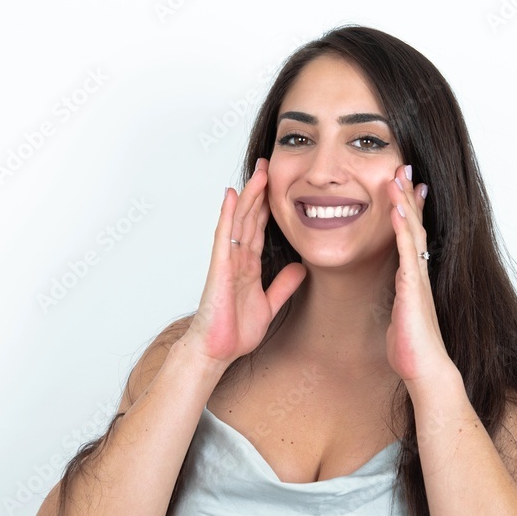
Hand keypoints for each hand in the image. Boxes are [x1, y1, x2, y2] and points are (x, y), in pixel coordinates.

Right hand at [185, 158, 306, 364]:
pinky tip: (231, 196)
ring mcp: (227, 260)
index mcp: (249, 265)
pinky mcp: (220, 267)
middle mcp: (238, 258)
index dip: (269, 206)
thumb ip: (283, 285)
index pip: (260, 228)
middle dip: (260, 191)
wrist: (217, 350)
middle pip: (250, 217)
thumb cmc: (234, 331)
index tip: (279, 185)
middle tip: (269, 164)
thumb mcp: (270, 304)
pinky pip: (225, 236)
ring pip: (239, 220)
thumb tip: (300, 268)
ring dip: (249, 195)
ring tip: (259, 172)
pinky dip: (228, 215)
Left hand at [385, 164, 452, 383]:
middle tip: (403, 167)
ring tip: (398, 176)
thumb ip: (399, 300)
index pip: (412, 235)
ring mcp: (417, 278)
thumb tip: (397, 296)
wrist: (425, 369)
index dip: (410, 209)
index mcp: (413, 277)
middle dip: (408, 196)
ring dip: (405, 203)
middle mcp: (418, 272)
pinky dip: (403, 229)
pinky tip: (397, 210)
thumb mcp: (400, 316)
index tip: (404, 186)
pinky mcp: (413, 287)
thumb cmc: (411, 348)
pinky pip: (407, 252)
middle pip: (415, 225)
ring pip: (413, 232)